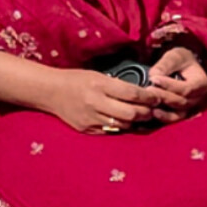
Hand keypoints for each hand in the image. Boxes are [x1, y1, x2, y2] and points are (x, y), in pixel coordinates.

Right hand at [24, 64, 168, 135]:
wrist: (50, 91)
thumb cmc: (76, 80)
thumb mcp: (97, 75)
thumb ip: (117, 85)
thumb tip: (141, 93)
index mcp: (99, 84)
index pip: (131, 93)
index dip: (148, 97)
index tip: (156, 97)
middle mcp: (95, 102)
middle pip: (130, 113)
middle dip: (145, 112)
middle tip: (151, 109)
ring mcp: (90, 118)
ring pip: (123, 124)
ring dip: (135, 121)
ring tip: (140, 116)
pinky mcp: (86, 129)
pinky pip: (110, 131)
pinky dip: (120, 127)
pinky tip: (123, 121)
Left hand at [146, 44, 206, 115]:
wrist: (183, 68)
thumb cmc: (181, 61)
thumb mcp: (176, 56)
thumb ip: (166, 64)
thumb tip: (153, 74)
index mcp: (201, 83)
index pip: (187, 88)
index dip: (170, 85)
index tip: (154, 78)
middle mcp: (198, 99)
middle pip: (181, 102)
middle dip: (163, 96)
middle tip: (148, 89)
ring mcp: (190, 108)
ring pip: (177, 113)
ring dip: (162, 108)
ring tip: (148, 102)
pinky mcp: (181, 114)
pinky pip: (172, 119)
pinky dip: (162, 117)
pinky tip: (152, 113)